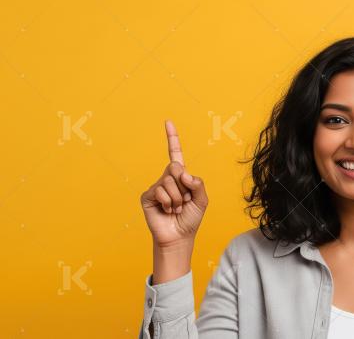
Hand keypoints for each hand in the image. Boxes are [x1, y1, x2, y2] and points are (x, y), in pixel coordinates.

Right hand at [140, 120, 208, 247]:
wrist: (178, 236)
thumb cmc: (190, 219)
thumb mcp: (202, 200)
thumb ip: (198, 184)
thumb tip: (183, 173)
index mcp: (181, 177)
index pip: (175, 154)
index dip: (172, 138)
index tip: (168, 122)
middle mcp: (167, 179)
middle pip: (176, 168)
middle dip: (184, 185)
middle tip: (185, 201)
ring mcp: (156, 187)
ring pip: (169, 181)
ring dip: (178, 197)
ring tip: (176, 208)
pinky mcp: (147, 196)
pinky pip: (160, 190)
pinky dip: (168, 201)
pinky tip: (167, 210)